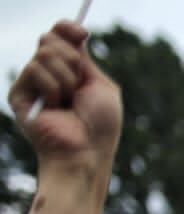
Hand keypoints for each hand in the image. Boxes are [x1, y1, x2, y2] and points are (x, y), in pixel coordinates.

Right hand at [11, 22, 121, 169]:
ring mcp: (32, 84)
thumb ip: (85, 59)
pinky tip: (54, 106)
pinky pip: (34, 69)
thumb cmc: (100, 125)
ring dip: (66, 78)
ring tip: (68, 102)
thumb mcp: (101, 86)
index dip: (67, 28)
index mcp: (68, 72)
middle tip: (78, 85)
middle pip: (50, 39)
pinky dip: (52, 87)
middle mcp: (48, 75)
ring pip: (44, 53)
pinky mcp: (18, 94)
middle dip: (71, 59)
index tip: (82, 32)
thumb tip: (75, 32)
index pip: (59, 37)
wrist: (87, 151)